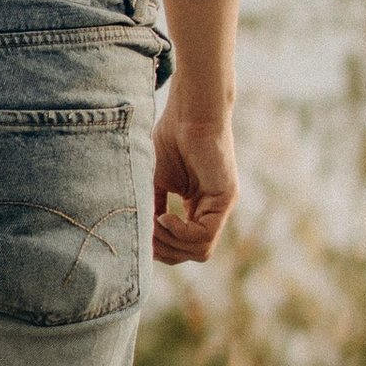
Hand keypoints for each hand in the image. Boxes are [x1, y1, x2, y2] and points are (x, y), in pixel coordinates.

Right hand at [151, 105, 237, 265]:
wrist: (188, 112)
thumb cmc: (170, 138)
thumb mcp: (154, 182)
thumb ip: (152, 208)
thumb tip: (140, 238)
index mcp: (197, 208)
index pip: (184, 246)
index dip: (161, 247)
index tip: (141, 234)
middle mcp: (212, 211)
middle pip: (192, 253)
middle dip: (165, 250)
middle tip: (146, 232)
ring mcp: (221, 206)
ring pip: (200, 250)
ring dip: (171, 243)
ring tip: (155, 223)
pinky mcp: (225, 198)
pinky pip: (205, 234)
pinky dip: (181, 232)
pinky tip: (166, 217)